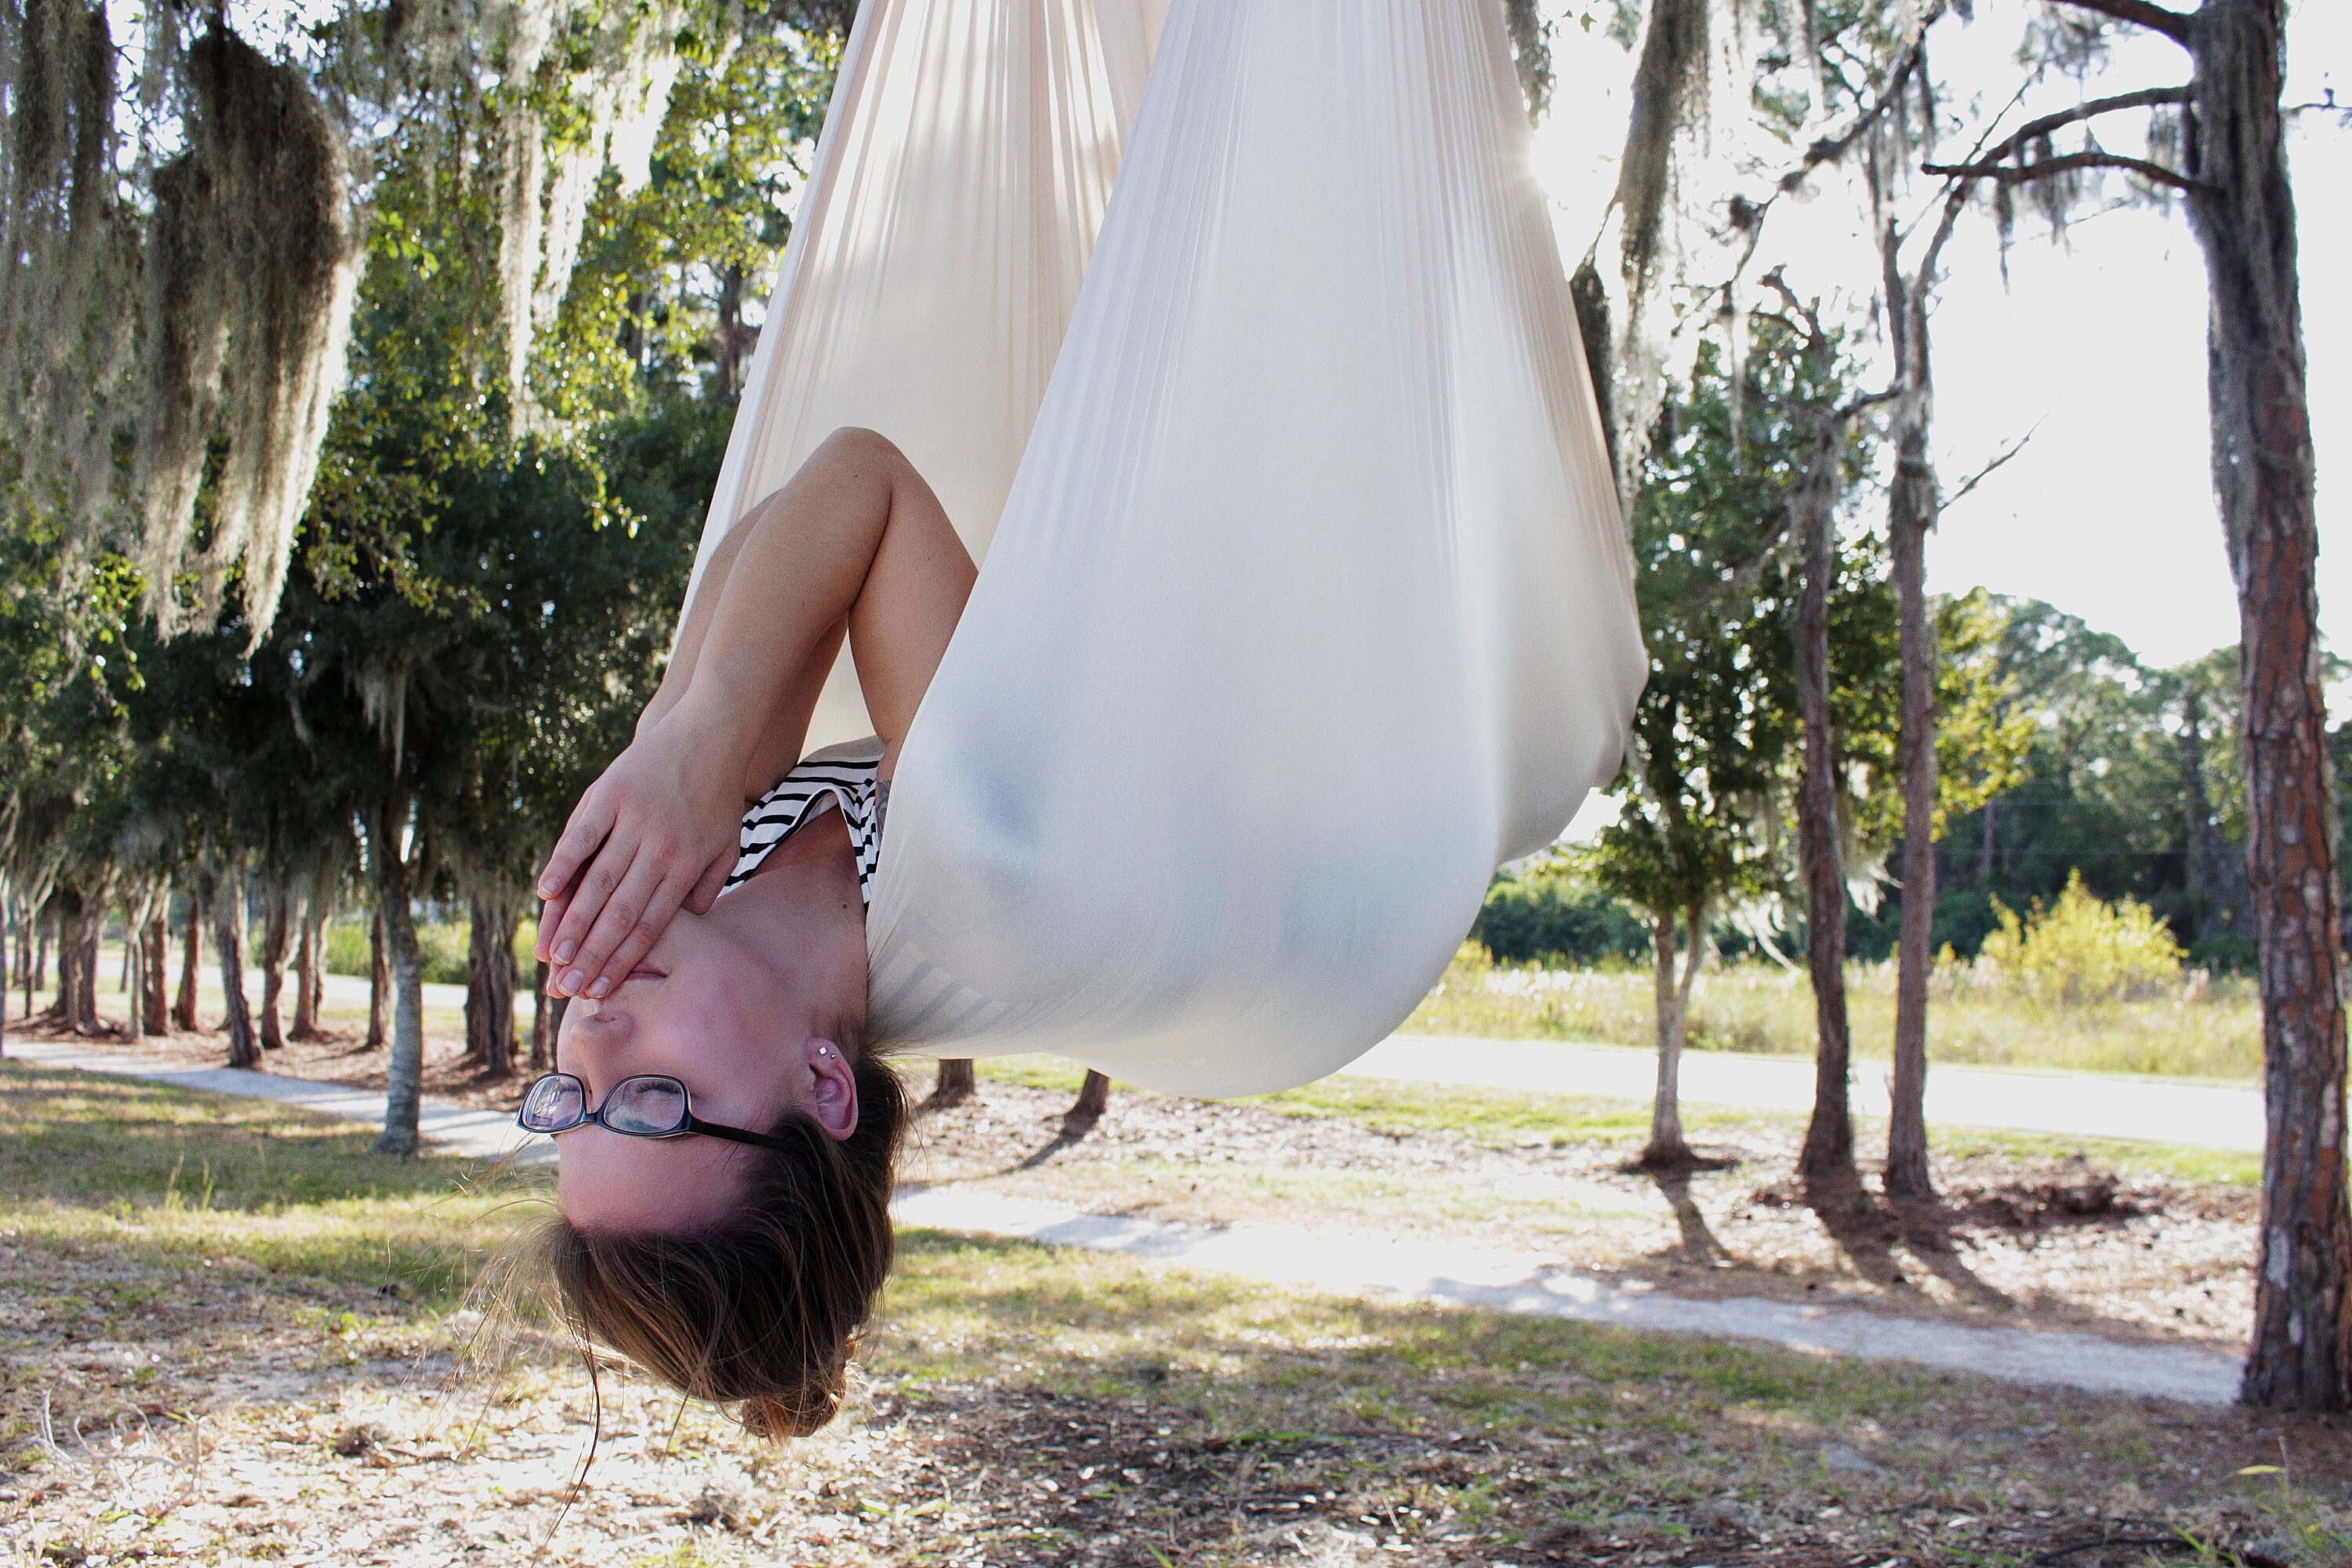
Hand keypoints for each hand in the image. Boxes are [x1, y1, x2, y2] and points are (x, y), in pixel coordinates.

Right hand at [533, 706, 743, 998]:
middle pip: (621, 912)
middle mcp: (661, 848)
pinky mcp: (611, 793)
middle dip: (591, 955)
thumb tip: (685, 925)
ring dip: (573, 922)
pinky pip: (581, 835)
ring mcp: (635, 819)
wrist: (712, 732)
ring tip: (552, 956)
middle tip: (565, 988)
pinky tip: (543, 893)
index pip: (650, 925)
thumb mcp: (726, 845)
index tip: (598, 989)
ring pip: (599, 881)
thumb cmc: (716, 795)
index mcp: (687, 866)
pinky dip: (561, 864)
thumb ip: (707, 888)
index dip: (622, 960)